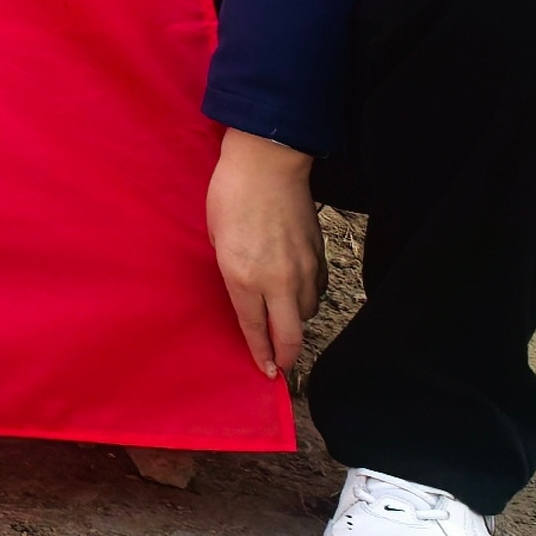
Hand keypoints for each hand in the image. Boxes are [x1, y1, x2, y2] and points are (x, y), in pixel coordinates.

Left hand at [205, 129, 323, 379]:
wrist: (268, 164)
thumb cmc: (230, 196)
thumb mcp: (216, 240)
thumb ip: (231, 272)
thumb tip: (244, 293)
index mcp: (243, 278)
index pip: (254, 329)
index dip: (260, 354)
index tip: (265, 371)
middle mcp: (277, 281)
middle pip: (289, 335)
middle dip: (286, 357)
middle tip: (281, 367)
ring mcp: (303, 270)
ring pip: (306, 314)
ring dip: (296, 325)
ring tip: (285, 326)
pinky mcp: (319, 256)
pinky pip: (318, 291)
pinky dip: (308, 300)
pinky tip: (298, 297)